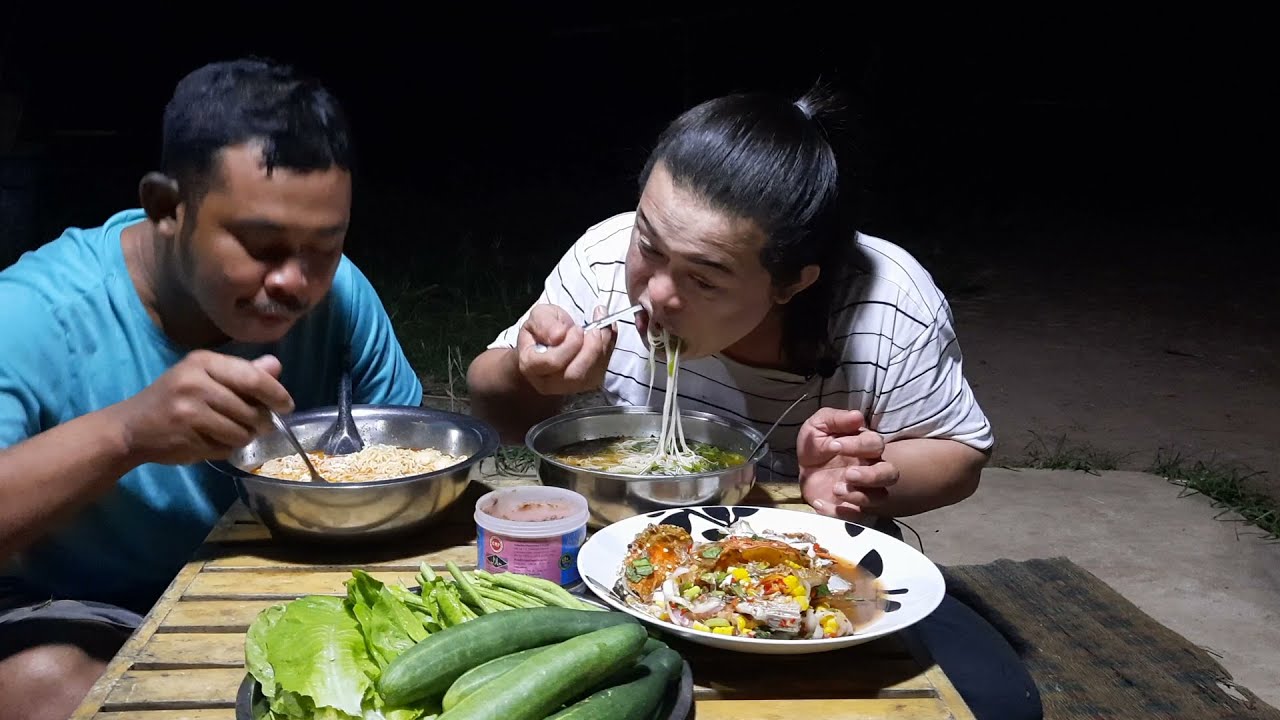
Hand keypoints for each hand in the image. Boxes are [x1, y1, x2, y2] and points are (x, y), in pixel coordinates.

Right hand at [115, 350, 294, 464]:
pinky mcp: (187, 436)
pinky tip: (212, 441)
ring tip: (230, 432)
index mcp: (203, 361)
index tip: (286, 405)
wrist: (130, 427)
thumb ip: (241, 373)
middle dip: (262, 421)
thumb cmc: (174, 399)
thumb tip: (275, 366)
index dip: (276, 394)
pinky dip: (226, 448)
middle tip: (261, 425)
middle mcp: (196, 382)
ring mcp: (190, 410)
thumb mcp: (204, 377)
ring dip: (244, 437)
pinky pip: (226, 447)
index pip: (253, 378)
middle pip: (252, 408)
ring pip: (242, 431)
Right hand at [517, 304, 616, 395]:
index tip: (577, 328)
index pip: (552, 362)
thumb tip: (559, 335)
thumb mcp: (539, 317)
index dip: (569, 345)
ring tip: (602, 324)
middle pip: (575, 375)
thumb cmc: (542, 331)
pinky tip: (606, 331)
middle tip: (595, 328)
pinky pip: (602, 371)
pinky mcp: (587, 384)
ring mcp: (569, 387)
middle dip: (590, 349)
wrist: (549, 343)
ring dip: (603, 347)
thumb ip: (544, 323)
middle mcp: (548, 382)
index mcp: (531, 365)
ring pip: (591, 376)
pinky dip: (609, 348)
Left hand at [798, 408, 898, 518]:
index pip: (875, 444)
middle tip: (848, 474)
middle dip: (871, 476)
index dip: (858, 445)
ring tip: (836, 489)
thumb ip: (835, 419)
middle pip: (889, 474)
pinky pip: (855, 517)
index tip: (834, 444)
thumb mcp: (818, 426)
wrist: (802, 469)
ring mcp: (863, 490)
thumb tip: (857, 417)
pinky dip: (840, 513)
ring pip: (879, 498)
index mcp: (865, 447)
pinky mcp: (850, 508)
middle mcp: (870, 469)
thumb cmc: (816, 445)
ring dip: (859, 495)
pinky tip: (820, 503)